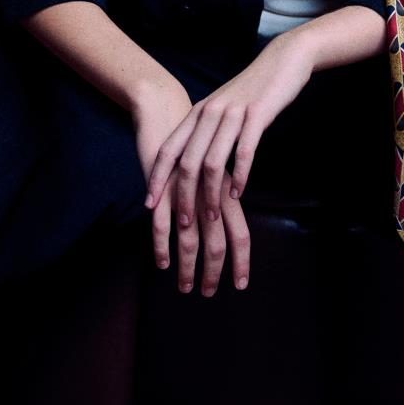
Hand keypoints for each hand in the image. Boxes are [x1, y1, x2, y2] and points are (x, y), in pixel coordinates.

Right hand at [133, 88, 251, 295]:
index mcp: (227, 187)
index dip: (242, 261)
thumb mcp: (214, 172)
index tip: (240, 285)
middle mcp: (209, 191)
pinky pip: (162, 221)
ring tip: (185, 286)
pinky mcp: (161, 186)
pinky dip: (163, 245)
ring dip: (188, 265)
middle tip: (208, 293)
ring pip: (191, 236)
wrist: (167, 111)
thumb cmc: (193, 145)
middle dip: (213, 271)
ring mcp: (184, 190)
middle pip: (218, 240)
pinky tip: (162, 262)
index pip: (241, 232)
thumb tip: (228, 228)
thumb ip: (222, 195)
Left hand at [143, 31, 313, 271]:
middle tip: (184, 223)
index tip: (149, 204)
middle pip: (188, 161)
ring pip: (213, 161)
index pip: (169, 149)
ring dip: (211, 194)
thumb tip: (192, 160)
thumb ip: (207, 129)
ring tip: (212, 217)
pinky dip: (239, 176)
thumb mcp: (222, 106)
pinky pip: (244, 151)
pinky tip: (239, 193)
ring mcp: (233, 113)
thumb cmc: (253, 88)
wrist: (282, 60)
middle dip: (183, 195)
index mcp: (198, 112)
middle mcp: (210, 112)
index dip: (157, 177)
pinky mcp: (257, 114)